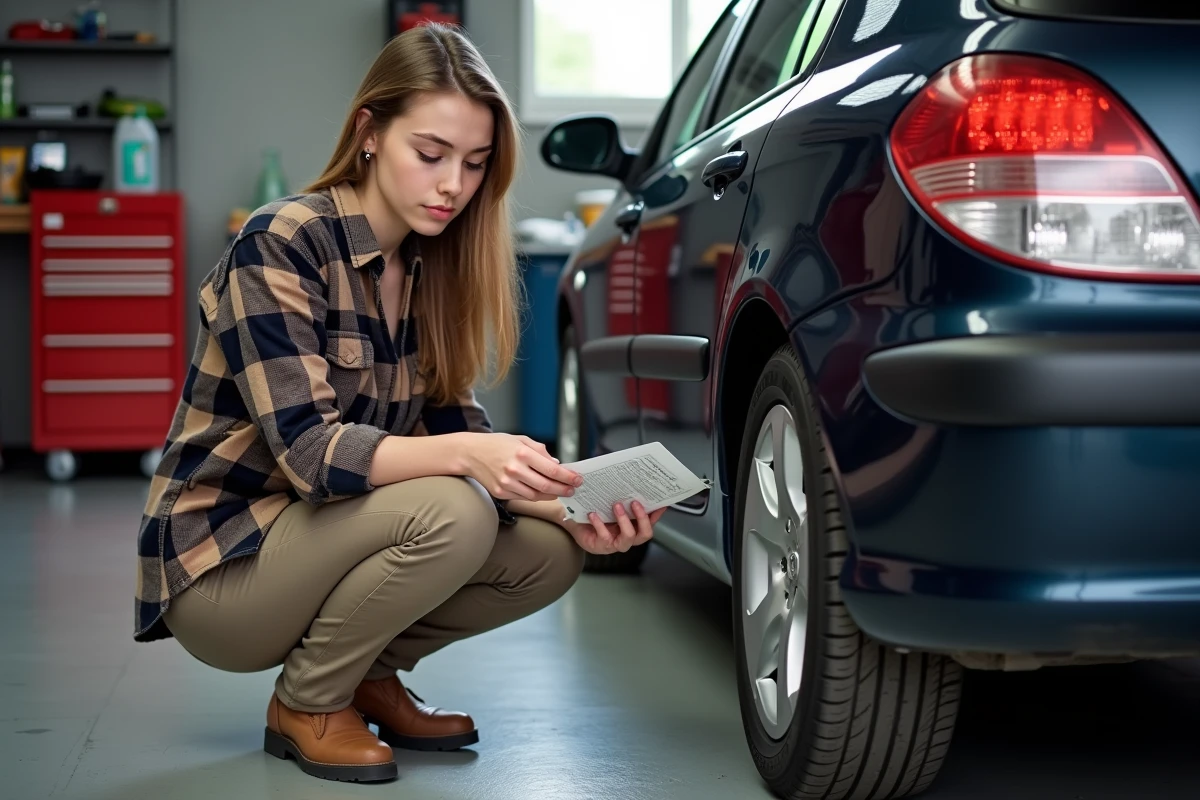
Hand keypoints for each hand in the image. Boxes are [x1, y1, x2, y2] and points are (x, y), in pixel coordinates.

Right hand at [459, 433, 582, 501]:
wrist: (470, 453)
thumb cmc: (496, 444)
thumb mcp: (520, 440)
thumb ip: (540, 451)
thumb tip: (557, 463)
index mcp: (522, 453)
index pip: (551, 469)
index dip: (567, 477)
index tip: (577, 479)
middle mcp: (514, 469)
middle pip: (546, 486)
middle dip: (563, 489)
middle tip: (573, 490)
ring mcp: (507, 483)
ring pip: (536, 495)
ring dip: (551, 495)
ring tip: (560, 492)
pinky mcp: (500, 492)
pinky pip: (523, 498)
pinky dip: (535, 496)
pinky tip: (542, 493)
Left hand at [562, 500, 664, 554]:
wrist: (573, 520)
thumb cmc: (595, 510)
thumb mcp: (610, 502)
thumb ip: (623, 497)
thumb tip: (634, 482)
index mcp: (632, 526)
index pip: (650, 522)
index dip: (656, 514)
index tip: (660, 502)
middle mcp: (626, 536)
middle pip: (645, 534)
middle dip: (643, 518)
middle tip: (635, 502)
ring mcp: (615, 543)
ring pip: (628, 537)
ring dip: (624, 521)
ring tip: (616, 505)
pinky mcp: (601, 546)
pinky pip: (605, 537)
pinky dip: (600, 525)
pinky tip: (593, 514)